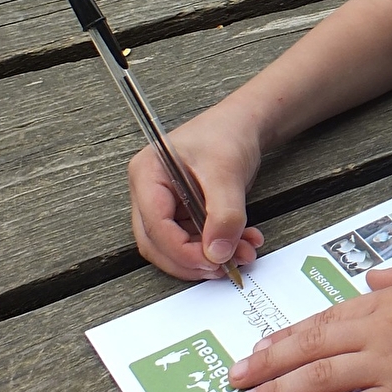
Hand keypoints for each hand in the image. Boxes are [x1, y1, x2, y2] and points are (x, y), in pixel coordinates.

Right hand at [128, 110, 264, 279]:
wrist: (244, 125)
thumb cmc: (227, 133)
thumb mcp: (226, 172)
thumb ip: (224, 214)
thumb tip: (218, 253)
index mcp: (147, 175)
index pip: (154, 225)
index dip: (181, 250)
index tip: (211, 261)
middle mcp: (150, 192)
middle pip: (158, 243)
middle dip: (193, 260)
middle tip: (224, 266)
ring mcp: (166, 204)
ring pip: (178, 246)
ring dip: (210, 256)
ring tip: (244, 252)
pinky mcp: (184, 212)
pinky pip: (195, 240)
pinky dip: (219, 246)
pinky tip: (244, 242)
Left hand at [229, 264, 391, 391]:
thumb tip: (370, 280)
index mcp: (385, 302)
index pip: (323, 319)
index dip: (287, 336)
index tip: (259, 348)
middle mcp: (379, 330)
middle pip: (309, 347)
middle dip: (265, 364)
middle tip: (234, 377)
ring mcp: (387, 364)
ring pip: (318, 378)